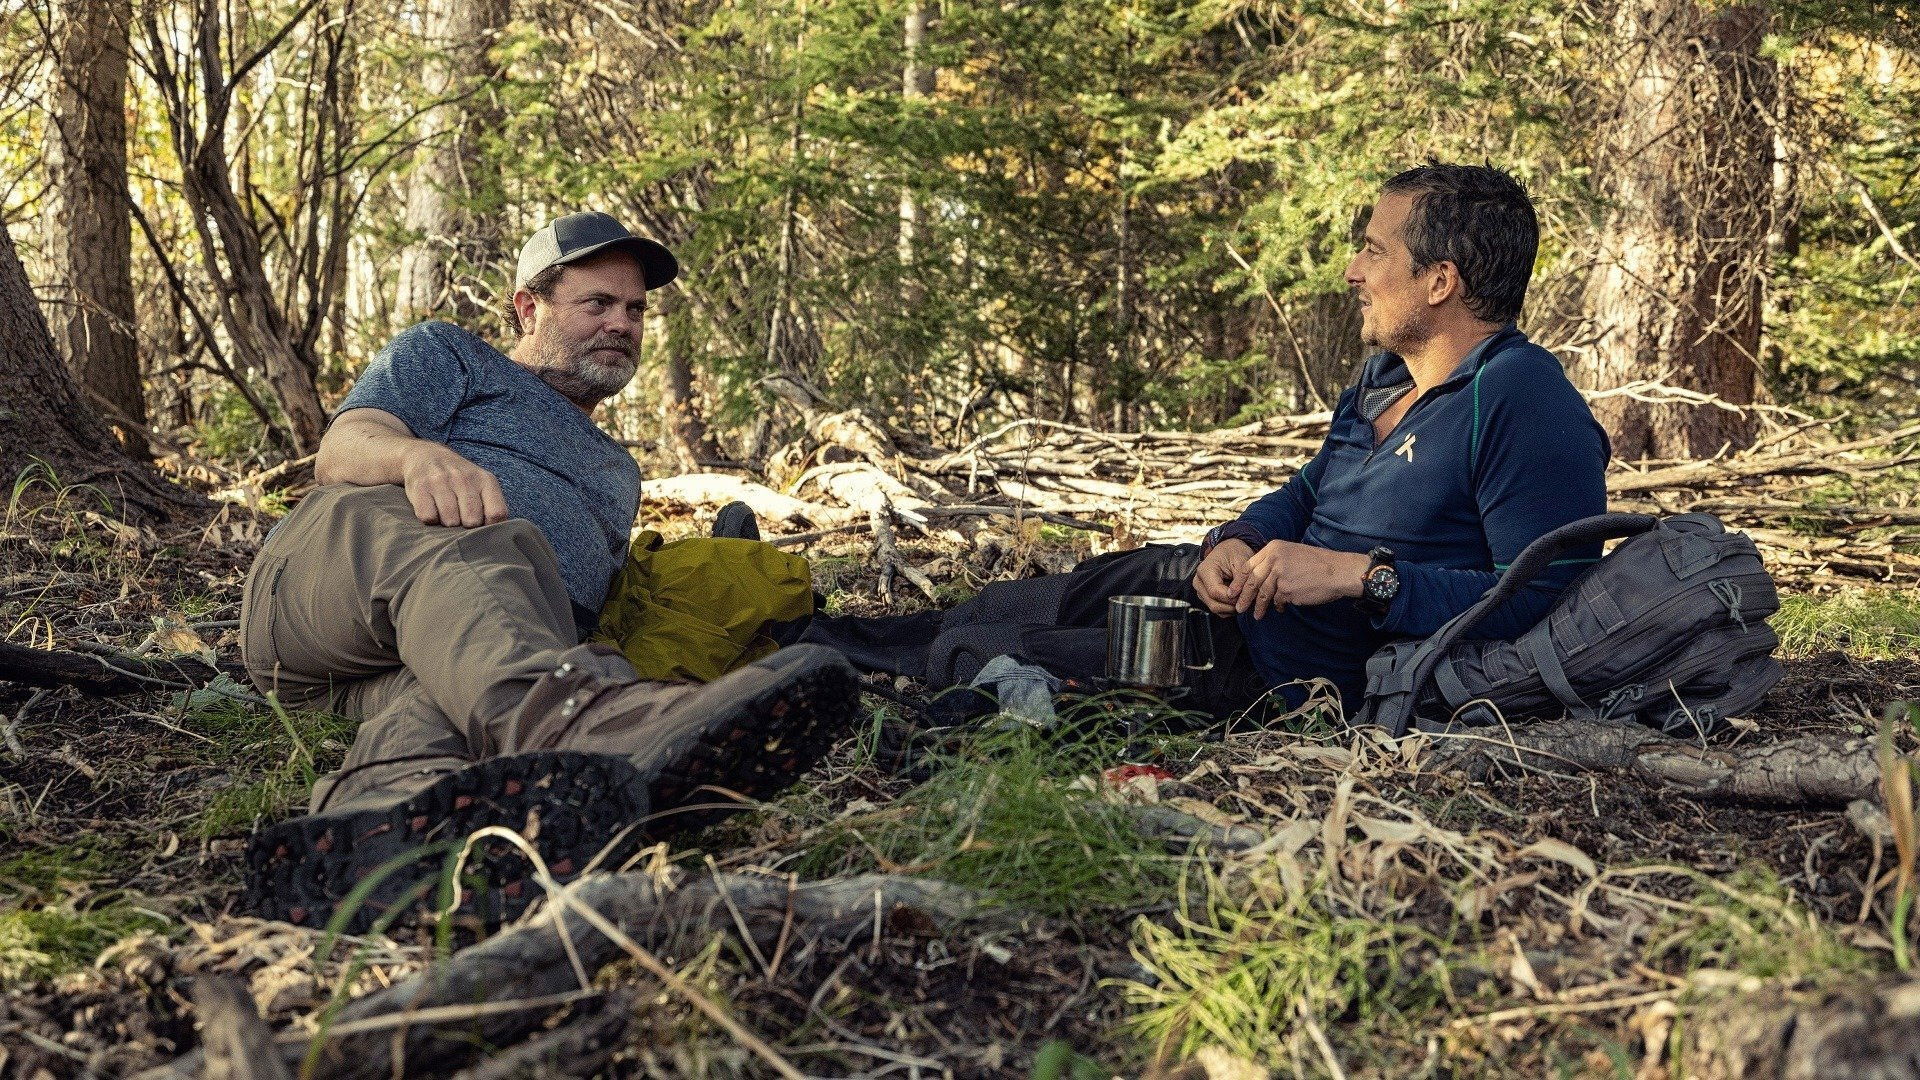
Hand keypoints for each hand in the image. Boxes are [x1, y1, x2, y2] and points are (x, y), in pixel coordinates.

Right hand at [400, 443, 508, 526]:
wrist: (426, 455)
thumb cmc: (459, 479)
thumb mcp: (481, 485)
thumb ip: (492, 506)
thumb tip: (497, 534)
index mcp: (485, 480)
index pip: (496, 514)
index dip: (489, 526)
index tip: (481, 525)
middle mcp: (464, 478)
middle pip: (472, 520)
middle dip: (466, 526)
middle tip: (460, 517)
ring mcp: (441, 481)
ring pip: (450, 521)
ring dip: (447, 523)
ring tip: (446, 512)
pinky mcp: (420, 487)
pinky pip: (428, 517)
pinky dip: (430, 519)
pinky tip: (432, 509)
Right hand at [1192, 539, 1251, 616]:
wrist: (1229, 549)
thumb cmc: (1235, 552)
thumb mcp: (1241, 562)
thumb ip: (1241, 581)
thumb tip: (1242, 599)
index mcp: (1205, 571)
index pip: (1216, 592)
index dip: (1232, 598)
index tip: (1246, 596)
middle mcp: (1199, 582)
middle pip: (1214, 604)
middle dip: (1232, 605)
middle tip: (1248, 600)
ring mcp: (1201, 590)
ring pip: (1215, 609)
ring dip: (1231, 608)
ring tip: (1244, 598)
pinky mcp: (1206, 596)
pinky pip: (1217, 609)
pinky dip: (1229, 608)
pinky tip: (1238, 599)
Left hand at [1233, 540, 1369, 618]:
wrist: (1338, 571)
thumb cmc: (1317, 564)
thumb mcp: (1292, 553)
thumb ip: (1274, 562)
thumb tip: (1257, 578)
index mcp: (1274, 548)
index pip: (1248, 565)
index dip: (1239, 581)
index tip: (1233, 591)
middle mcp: (1274, 559)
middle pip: (1252, 581)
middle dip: (1243, 596)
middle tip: (1238, 607)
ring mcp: (1280, 575)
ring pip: (1263, 593)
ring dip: (1258, 606)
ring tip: (1256, 615)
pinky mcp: (1288, 589)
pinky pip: (1278, 601)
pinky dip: (1278, 606)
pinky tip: (1281, 608)